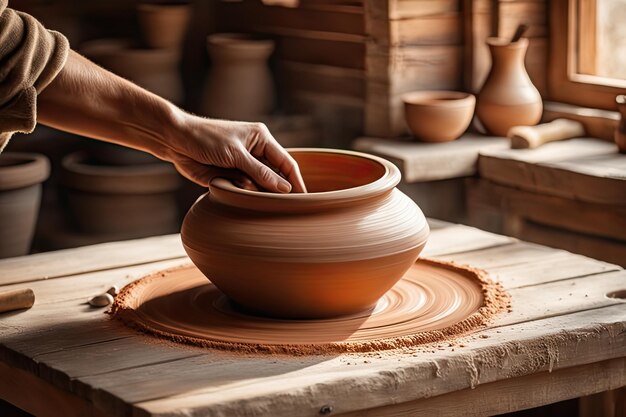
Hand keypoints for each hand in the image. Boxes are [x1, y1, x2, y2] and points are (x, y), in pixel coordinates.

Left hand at [164, 115, 306, 192]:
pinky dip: (238, 194)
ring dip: (252, 192)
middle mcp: (255, 153)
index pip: (287, 163)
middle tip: (277, 206)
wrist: (174, 140)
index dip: (296, 181)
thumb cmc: (206, 138)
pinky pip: (241, 192)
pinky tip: (226, 184)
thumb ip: (260, 172)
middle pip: (274, 177)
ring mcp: (242, 167)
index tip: (304, 199)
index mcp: (261, 140)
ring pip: (258, 187)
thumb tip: (284, 188)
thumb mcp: (235, 154)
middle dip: (273, 190)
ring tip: (241, 187)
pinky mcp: (229, 177)